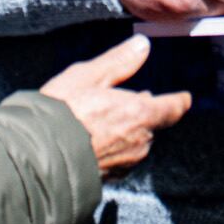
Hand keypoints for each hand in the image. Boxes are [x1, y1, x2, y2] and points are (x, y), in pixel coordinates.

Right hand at [40, 36, 192, 175]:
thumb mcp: (88, 77)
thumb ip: (118, 61)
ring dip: (127, 131)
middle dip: (143, 114)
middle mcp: (140, 141)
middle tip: (130, 102)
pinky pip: (120, 159)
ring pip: (136, 142)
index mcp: (140, 113)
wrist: (38, 158)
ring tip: (103, 121)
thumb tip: (143, 45)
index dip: (179, 101)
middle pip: (152, 125)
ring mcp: (126, 163)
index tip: (185, 98)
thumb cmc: (62, 112)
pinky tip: (92, 142)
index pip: (172, 108)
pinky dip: (112, 148)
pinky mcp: (110, 178)